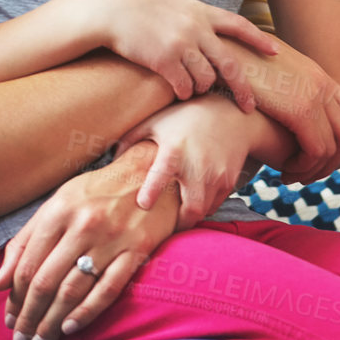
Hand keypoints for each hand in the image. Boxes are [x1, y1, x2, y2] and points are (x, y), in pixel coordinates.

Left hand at [0, 140, 178, 339]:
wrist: (150, 174)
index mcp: (58, 210)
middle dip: (30, 318)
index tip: (9, 320)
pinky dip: (86, 313)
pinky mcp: (136, 250)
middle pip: (46, 281)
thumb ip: (26, 241)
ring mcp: (111, 238)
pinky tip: (70, 329)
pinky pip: (107, 290)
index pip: (28, 264)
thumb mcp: (57, 205)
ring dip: (53, 323)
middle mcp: (83, 224)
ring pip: (73, 290)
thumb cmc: (96, 192)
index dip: (15, 298)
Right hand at [77, 0, 279, 111]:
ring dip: (201, 89)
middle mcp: (196, 27)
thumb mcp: (174, 6)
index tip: (275, 51)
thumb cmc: (140, 8)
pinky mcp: (165, 59)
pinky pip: (184, 88)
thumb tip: (211, 40)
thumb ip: (195, 20)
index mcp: (201, 11)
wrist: (111, 8)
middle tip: (249, 107)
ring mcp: (182, 43)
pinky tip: (177, 91)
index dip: (258, 39)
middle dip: (243, 89)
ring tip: (190, 87)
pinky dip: (184, 94)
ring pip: (206, 80)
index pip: (238, 24)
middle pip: (230, 64)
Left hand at [113, 95, 257, 229]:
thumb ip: (132, 139)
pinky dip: (203, 208)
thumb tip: (111, 159)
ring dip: (189, 216)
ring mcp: (216, 176)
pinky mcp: (228, 181)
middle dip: (178, 223)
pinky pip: (214, 205)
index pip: (161, 176)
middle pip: (191, 209)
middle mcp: (197, 166)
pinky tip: (192, 202)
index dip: (151, 193)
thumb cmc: (185, 117)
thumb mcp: (156, 122)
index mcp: (174, 151)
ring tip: (176, 216)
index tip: (142, 204)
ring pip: (203, 211)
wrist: (228, 113)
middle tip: (164, 226)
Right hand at [233, 35, 339, 181]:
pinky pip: (316, 150)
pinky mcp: (300, 111)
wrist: (225, 49)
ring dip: (315, 170)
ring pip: (333, 147)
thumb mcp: (269, 68)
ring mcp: (314, 96)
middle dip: (333, 163)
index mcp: (316, 74)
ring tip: (294, 176)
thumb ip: (284, 83)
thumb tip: (280, 99)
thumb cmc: (237, 60)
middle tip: (309, 175)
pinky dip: (304, 167)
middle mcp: (321, 84)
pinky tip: (286, 171)